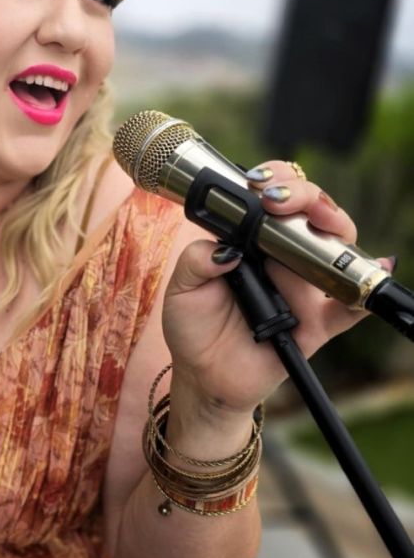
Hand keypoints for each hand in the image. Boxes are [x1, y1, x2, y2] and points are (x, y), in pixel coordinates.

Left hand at [161, 161, 391, 418]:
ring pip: (335, 249)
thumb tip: (226, 251)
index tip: (259, 185)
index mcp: (250, 241)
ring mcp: (303, 287)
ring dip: (332, 229)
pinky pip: (350, 307)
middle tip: (280, 202)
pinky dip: (365, 292)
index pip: (273, 197)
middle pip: (311, 213)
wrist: (204, 376)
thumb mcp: (182, 289)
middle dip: (304, 195)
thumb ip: (196, 262)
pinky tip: (375, 271)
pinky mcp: (316, 323)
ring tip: (318, 224)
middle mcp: (282, 257)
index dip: (275, 181)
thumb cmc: (193, 326)